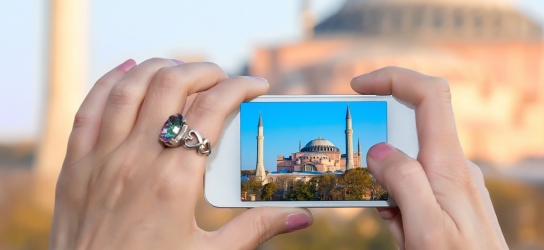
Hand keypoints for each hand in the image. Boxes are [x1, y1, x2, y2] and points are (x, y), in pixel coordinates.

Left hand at [50, 58, 312, 248]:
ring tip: (183, 71)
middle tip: (223, 80)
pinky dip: (111, 82)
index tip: (257, 87)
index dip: (240, 88)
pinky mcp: (77, 164)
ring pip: (131, 87)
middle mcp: (136, 159)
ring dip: (161, 68)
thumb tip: (302, 217)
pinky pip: (90, 107)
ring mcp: (102, 158)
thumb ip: (257, 229)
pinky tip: (129, 71)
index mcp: (175, 181)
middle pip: (172, 85)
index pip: (213, 109)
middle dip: (204, 72)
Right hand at [351, 67, 507, 248]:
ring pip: (407, 166)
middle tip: (366, 187)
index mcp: (449, 165)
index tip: (357, 86)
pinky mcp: (450, 200)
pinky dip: (397, 205)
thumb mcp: (427, 231)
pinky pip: (414, 189)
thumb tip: (380, 150)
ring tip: (397, 229)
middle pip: (411, 130)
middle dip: (380, 151)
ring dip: (387, 190)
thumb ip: (404, 184)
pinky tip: (402, 232)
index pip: (429, 95)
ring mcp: (454, 183)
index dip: (393, 77)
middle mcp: (455, 166)